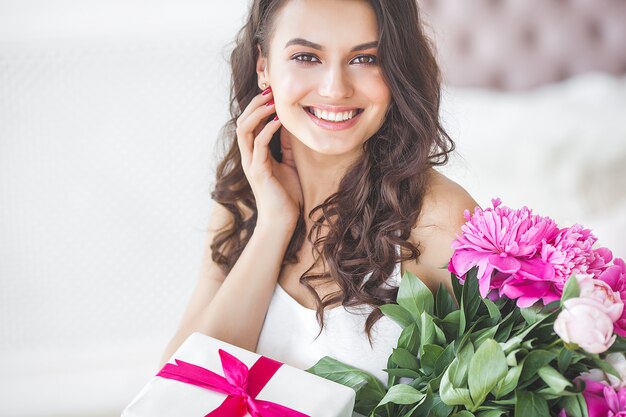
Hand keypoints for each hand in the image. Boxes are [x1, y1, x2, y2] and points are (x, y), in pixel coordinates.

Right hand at [236, 87, 303, 227]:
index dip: (258, 107)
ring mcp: (251, 164)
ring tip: (271, 101)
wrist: (283, 221)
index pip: (250, 124)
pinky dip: (267, 130)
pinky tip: (279, 121)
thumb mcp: (289, 164)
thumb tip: (289, 126)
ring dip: (257, 113)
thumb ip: (285, 147)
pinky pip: (258, 145)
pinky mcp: (258, 171)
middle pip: (243, 122)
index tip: (272, 93)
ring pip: (244, 130)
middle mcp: (249, 157)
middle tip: (270, 91)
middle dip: (255, 104)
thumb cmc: (286, 196)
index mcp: (255, 155)